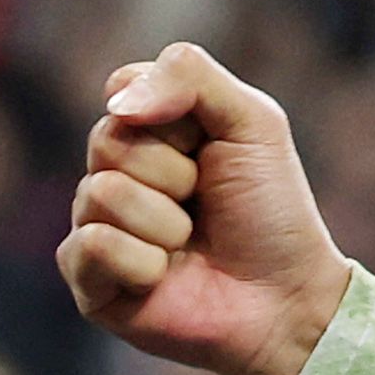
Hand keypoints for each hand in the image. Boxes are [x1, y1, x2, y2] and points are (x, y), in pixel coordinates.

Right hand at [57, 43, 351, 374]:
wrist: (287, 297)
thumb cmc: (273, 210)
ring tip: (191, 241)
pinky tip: (165, 275)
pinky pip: (90, 246)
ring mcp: (97, 224)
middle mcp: (117, 174)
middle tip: (205, 199)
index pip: (125, 90)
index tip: (212, 145)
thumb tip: (116, 99)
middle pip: (108, 140)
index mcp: (152, 132)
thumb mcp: (254, 123)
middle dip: (173, 170)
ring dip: (165, 220)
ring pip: (100, 192)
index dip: (176, 117)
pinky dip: (142, 261)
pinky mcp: (87, 277)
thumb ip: (191, 77)